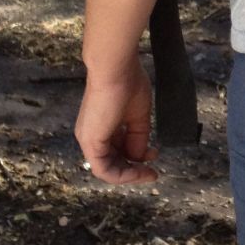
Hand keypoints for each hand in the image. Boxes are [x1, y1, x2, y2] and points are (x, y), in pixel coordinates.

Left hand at [76, 59, 158, 183]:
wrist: (116, 69)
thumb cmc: (127, 83)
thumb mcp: (137, 116)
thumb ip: (138, 137)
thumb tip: (141, 156)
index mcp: (101, 126)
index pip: (117, 150)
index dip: (136, 157)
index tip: (155, 154)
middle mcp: (91, 135)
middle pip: (112, 162)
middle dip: (134, 168)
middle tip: (153, 169)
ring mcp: (89, 139)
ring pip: (107, 170)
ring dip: (130, 175)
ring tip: (149, 172)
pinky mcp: (91, 142)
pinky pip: (104, 170)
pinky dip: (123, 175)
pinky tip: (140, 171)